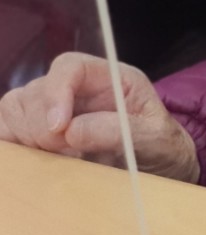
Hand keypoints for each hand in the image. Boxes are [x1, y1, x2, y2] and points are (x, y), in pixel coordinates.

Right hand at [0, 52, 199, 182]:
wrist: (162, 167)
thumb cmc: (162, 146)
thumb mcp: (155, 137)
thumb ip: (118, 130)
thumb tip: (71, 130)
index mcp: (109, 77)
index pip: (69, 66)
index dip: (57, 92)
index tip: (60, 127)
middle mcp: (77, 89)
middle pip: (35, 91)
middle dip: (43, 126)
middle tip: (68, 152)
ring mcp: (53, 109)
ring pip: (15, 110)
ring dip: (29, 138)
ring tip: (61, 158)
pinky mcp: (38, 134)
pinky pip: (9, 132)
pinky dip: (16, 148)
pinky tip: (40, 163)